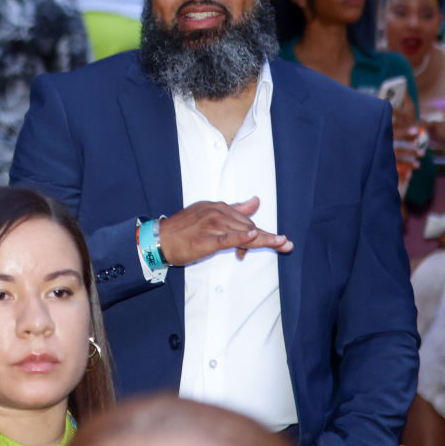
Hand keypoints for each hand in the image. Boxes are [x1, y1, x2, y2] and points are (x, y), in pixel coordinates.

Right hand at [157, 197, 292, 265]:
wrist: (159, 239)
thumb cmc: (182, 229)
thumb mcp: (207, 213)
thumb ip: (235, 208)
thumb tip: (256, 200)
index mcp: (217, 207)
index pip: (245, 218)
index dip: (261, 231)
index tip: (280, 240)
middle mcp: (216, 213)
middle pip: (248, 225)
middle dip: (266, 238)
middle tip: (286, 245)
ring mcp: (211, 225)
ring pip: (243, 232)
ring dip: (263, 240)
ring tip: (281, 245)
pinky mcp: (206, 239)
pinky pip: (228, 238)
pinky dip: (241, 238)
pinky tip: (253, 237)